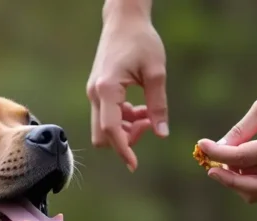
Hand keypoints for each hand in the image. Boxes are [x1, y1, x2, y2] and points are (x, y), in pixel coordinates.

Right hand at [87, 9, 168, 171]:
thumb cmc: (141, 40)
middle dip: (125, 139)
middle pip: (103, 135)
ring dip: (126, 129)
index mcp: (107, 88)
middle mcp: (95, 94)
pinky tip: (139, 109)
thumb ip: (158, 105)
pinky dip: (123, 120)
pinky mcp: (98, 92)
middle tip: (148, 124)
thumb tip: (162, 133)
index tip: (134, 164)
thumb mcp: (156, 72)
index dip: (123, 149)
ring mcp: (94, 94)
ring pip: (105, 128)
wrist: (123, 20)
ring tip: (147, 114)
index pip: (110, 129)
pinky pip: (107, 117)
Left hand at [197, 82, 256, 202]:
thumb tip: (216, 150)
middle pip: (251, 187)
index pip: (243, 158)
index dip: (218, 155)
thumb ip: (239, 132)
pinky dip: (249, 181)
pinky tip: (243, 165)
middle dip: (227, 179)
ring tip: (229, 162)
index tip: (202, 146)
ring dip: (237, 182)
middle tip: (211, 167)